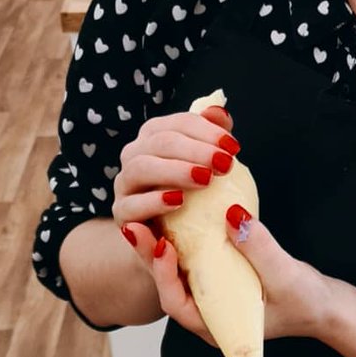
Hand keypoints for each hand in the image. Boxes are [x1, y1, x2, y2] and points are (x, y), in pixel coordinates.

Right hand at [111, 103, 238, 228]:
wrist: (170, 243)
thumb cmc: (194, 203)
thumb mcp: (207, 172)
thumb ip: (212, 142)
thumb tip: (220, 112)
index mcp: (155, 137)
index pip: (179, 123)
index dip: (206, 131)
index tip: (233, 147)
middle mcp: (136, 155)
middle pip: (159, 141)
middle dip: (195, 150)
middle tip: (224, 164)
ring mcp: (125, 184)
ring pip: (141, 167)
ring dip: (174, 171)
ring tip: (204, 179)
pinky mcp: (121, 214)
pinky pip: (131, 205)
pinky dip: (153, 202)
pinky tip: (178, 201)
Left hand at [120, 209, 329, 343]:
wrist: (324, 305)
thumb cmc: (306, 301)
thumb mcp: (284, 275)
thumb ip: (258, 247)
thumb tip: (233, 214)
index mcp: (217, 327)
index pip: (176, 304)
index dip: (164, 275)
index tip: (163, 245)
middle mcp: (207, 313)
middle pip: (168, 284)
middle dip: (151, 254)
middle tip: (136, 223)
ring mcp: (211, 296)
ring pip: (176, 270)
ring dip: (161, 242)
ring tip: (148, 212)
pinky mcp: (218, 278)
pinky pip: (192, 259)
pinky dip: (182, 237)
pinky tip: (174, 211)